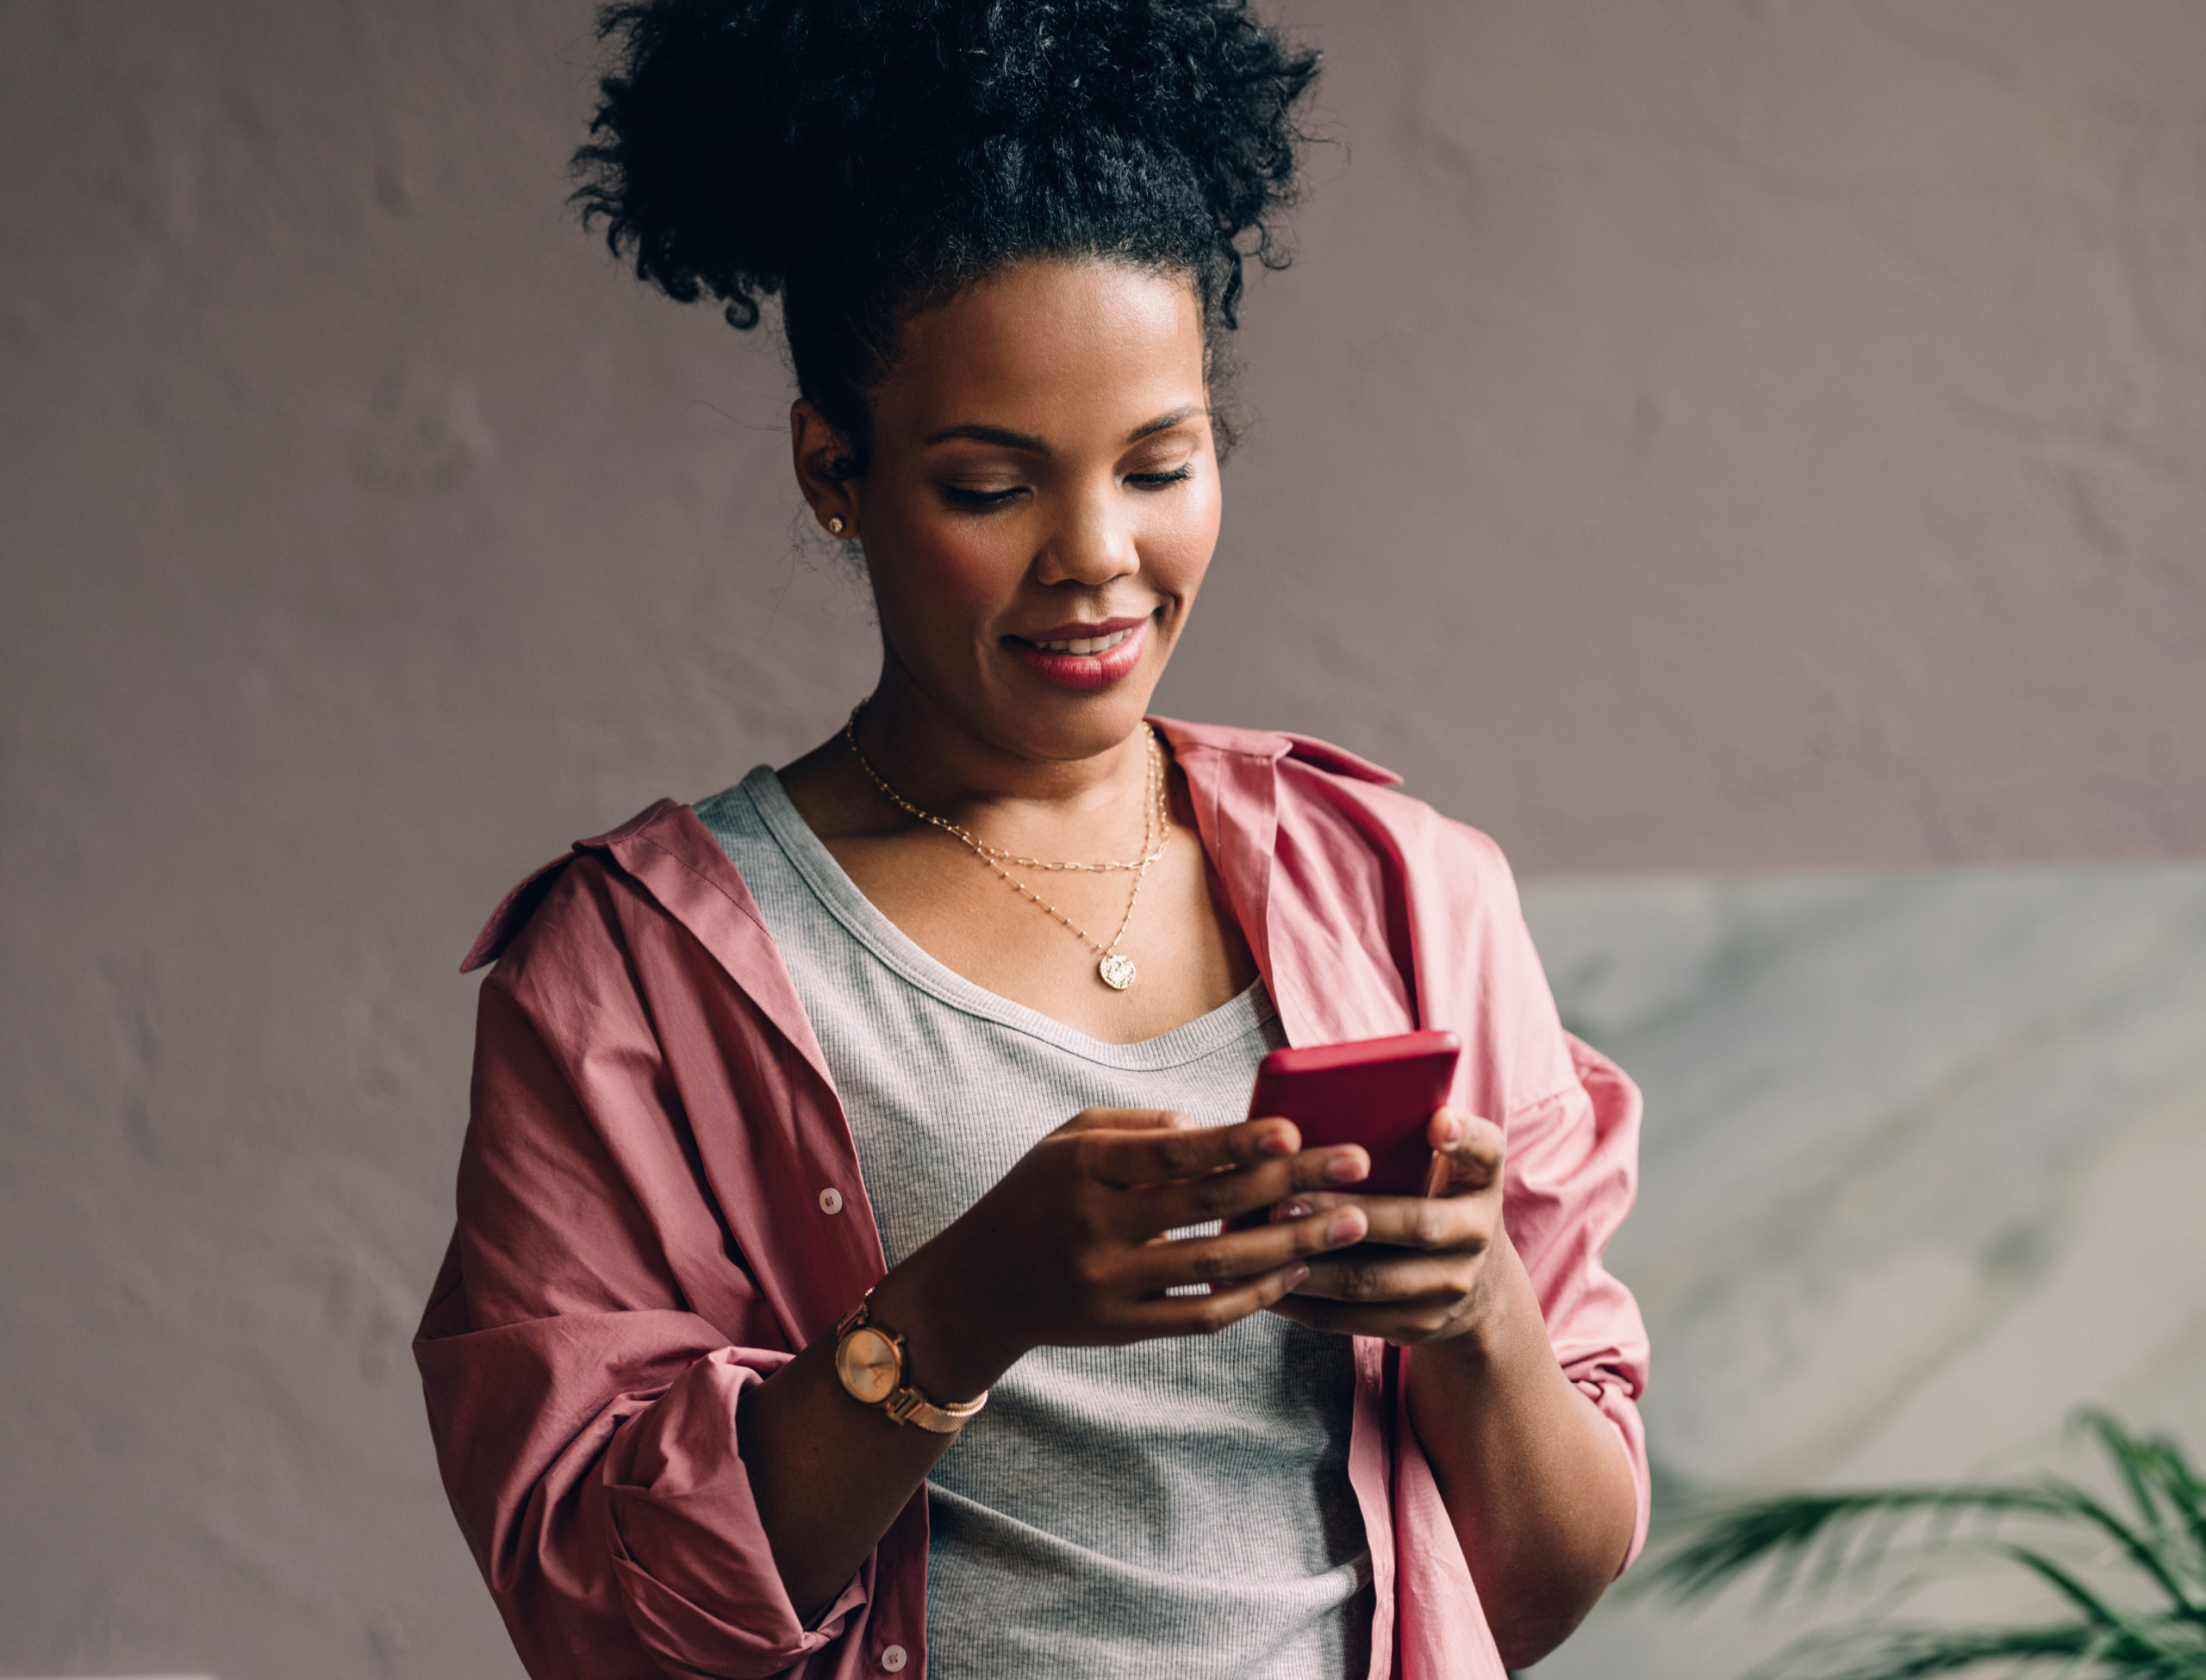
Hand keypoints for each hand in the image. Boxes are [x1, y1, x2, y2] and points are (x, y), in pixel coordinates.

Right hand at [881, 1107, 1375, 1398]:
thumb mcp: (1070, 1140)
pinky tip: (1295, 1272)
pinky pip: (1201, 1315)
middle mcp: (1096, 1227)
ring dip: (1291, 1242)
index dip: (1236, 1142)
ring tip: (1348, 1223)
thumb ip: (1141, 1127)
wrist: (979, 1286)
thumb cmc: (1037, 1194)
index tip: (1295, 1128)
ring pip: (1217, 1266)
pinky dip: (1253, 1296)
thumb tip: (1216, 1131)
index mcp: (1084, 1168)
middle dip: (1292, 1182)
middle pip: (1211, 1205)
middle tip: (1357, 1167)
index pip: (1172, 1153)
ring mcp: (1110, 1283)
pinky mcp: (1121, 1327)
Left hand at [1263, 1107, 1506, 1345]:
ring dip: (1314, 1264)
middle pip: (1415, 1223)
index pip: (1485, 1150)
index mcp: (1480, 1179)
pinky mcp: (1419, 1326)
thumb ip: (1407, 1134)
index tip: (1437, 1122)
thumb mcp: (1442, 1165)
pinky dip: (1305, 1302)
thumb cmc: (1434, 1197)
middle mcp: (1477, 1232)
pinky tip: (1266, 1282)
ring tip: (1264, 1242)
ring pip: (1373, 1280)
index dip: (1464, 1136)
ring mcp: (1451, 1287)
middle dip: (1345, 1212)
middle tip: (1286, 1200)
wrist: (1477, 1286)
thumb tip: (1323, 1098)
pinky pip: (1352, 1319)